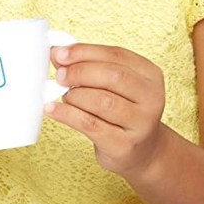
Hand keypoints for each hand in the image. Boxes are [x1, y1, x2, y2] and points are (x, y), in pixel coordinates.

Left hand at [45, 43, 167, 177]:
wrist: (139, 151)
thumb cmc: (120, 111)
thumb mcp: (110, 85)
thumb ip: (86, 66)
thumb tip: (56, 52)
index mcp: (150, 75)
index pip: (116, 55)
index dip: (84, 52)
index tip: (59, 53)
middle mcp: (151, 98)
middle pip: (113, 76)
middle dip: (79, 72)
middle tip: (59, 76)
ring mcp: (141, 123)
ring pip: (103, 101)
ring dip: (75, 95)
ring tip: (64, 96)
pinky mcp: (124, 145)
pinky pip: (90, 125)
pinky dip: (67, 114)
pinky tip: (52, 109)